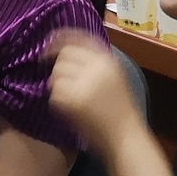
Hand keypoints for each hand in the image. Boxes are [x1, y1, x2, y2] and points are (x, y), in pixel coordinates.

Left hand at [45, 30, 139, 157]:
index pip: (79, 38)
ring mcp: (84, 83)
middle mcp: (97, 68)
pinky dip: (59, 102)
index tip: (49, 39)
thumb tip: (63, 44)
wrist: (126, 138)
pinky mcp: (73, 100)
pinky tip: (73, 110)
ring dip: (59, 85)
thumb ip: (93, 61)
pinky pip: (54, 93)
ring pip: (56, 74)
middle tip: (64, 81)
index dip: (61, 37)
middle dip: (60, 66)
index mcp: (108, 61)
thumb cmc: (120, 109)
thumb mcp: (113, 77)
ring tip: (75, 99)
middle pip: (64, 55)